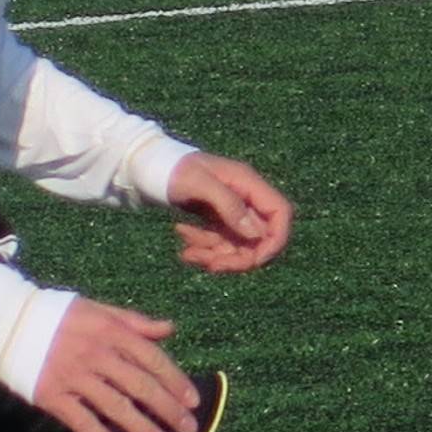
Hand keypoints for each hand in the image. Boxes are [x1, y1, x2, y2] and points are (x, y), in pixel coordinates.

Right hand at [32, 297, 201, 431]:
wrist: (7, 323)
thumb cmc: (58, 317)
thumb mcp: (98, 310)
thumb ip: (135, 322)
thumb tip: (169, 328)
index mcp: (111, 332)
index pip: (152, 359)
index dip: (175, 381)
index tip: (193, 402)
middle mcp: (97, 355)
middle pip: (140, 387)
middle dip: (168, 410)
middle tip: (189, 429)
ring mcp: (74, 377)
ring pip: (116, 408)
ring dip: (143, 430)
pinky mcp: (52, 396)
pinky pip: (82, 422)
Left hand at [167, 152, 293, 273]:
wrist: (150, 166)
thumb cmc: (174, 169)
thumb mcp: (200, 184)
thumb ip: (230, 205)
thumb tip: (256, 234)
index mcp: (249, 184)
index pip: (280, 213)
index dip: (275, 240)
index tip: (255, 260)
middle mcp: (246, 199)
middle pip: (260, 238)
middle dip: (238, 258)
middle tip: (211, 265)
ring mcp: (232, 211)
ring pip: (236, 246)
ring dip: (213, 256)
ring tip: (185, 253)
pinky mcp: (218, 220)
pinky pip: (219, 243)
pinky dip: (202, 248)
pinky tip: (182, 235)